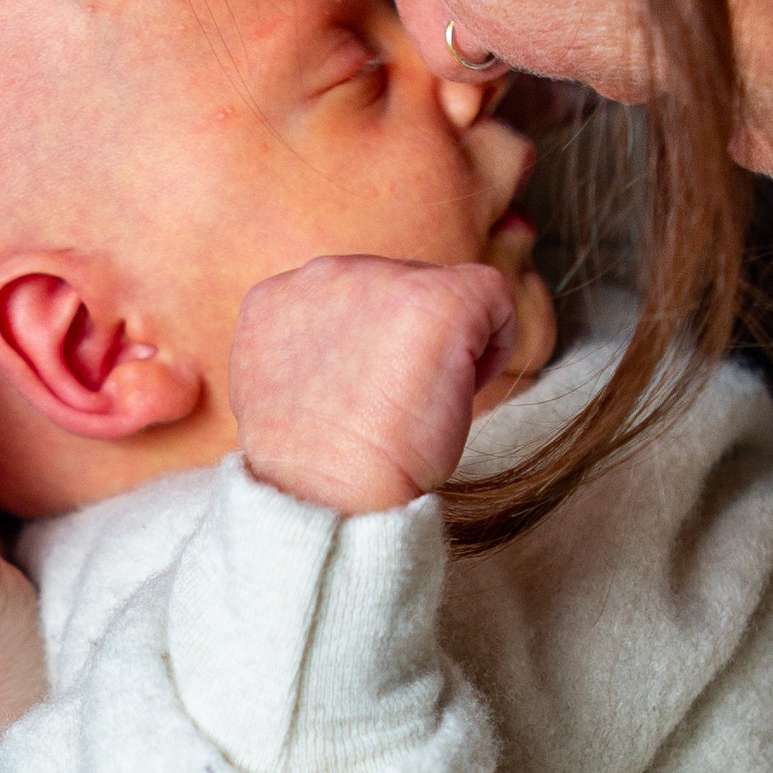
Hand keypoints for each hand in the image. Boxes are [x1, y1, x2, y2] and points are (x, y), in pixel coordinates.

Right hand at [231, 257, 521, 514]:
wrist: (328, 498)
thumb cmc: (314, 469)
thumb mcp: (292, 392)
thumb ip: (318, 352)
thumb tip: (369, 352)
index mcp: (277, 299)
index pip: (347, 300)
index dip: (369, 350)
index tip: (365, 401)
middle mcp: (324, 274)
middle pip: (396, 285)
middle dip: (406, 340)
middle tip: (393, 411)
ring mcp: (382, 279)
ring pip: (440, 289)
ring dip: (443, 342)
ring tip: (420, 404)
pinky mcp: (437, 298)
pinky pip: (493, 295)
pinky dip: (495, 342)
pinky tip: (464, 391)